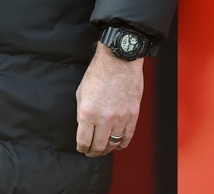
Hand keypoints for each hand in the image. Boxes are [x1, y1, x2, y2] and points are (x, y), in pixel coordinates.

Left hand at [75, 42, 143, 156]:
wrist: (118, 61)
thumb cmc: (98, 73)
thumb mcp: (81, 93)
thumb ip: (82, 112)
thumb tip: (84, 127)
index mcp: (87, 112)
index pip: (83, 140)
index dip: (82, 148)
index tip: (81, 149)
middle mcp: (104, 118)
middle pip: (99, 146)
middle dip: (93, 152)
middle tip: (91, 152)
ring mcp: (120, 118)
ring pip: (114, 144)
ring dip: (108, 149)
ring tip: (104, 149)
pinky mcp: (133, 116)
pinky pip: (128, 137)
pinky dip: (122, 144)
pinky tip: (118, 145)